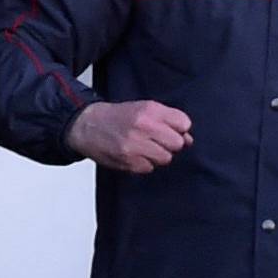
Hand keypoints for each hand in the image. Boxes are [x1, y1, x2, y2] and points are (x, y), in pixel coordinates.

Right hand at [66, 99, 192, 172]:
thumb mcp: (144, 109)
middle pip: (177, 143)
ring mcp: (135, 144)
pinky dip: (144, 164)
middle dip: (170, 144)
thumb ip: (169, 121)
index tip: (171, 130)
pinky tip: (135, 155)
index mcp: (150, 110)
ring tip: (144, 148)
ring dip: (158, 156)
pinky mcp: (128, 160)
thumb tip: (189, 140)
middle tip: (156, 141)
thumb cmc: (118, 117)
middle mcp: (144, 126)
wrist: (88, 125)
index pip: (184, 123)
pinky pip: (149, 168)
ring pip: (165, 158)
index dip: (180, 129)